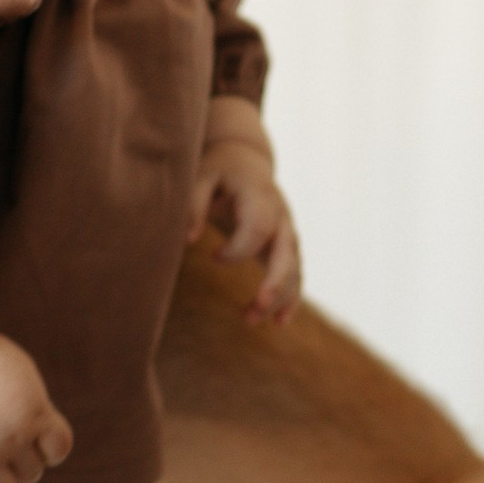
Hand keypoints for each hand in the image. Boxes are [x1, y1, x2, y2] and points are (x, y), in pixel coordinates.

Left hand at [189, 101, 301, 320]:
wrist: (244, 159)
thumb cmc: (217, 168)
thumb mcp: (201, 176)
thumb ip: (194, 204)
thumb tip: (188, 240)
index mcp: (260, 195)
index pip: (258, 227)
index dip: (238, 248)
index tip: (212, 258)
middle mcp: (281, 214)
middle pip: (287, 251)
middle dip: (275, 281)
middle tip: (257, 306)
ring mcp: (287, 231)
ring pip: (293, 269)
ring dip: (279, 298)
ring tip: (251, 321)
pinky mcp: (285, 246)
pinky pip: (295, 275)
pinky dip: (289, 299)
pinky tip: (277, 323)